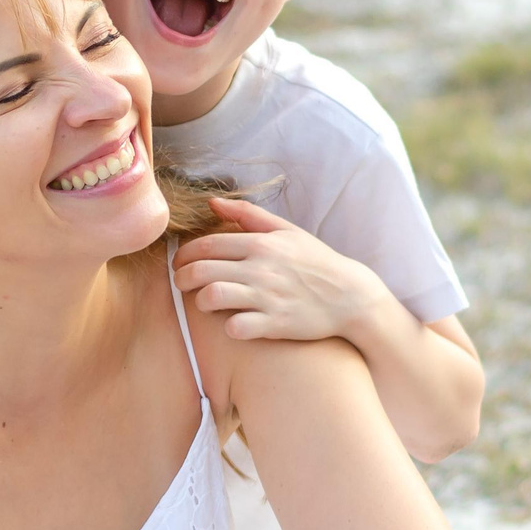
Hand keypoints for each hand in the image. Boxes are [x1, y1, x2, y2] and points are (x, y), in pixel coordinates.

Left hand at [174, 198, 398, 342]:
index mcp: (261, 243)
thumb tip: (212, 202)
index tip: (179, 264)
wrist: (351, 296)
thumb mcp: (287, 230)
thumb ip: (248, 214)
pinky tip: (233, 324)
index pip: (206, 245)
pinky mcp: (276, 324)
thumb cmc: (316, 262)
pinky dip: (229, 327)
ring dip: (201, 301)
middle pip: (201, 271)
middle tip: (182, 284)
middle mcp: (261, 268)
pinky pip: (236, 327)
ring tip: (205, 302)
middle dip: (182, 278)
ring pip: (212, 297)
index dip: (184, 255)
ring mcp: (268, 297)